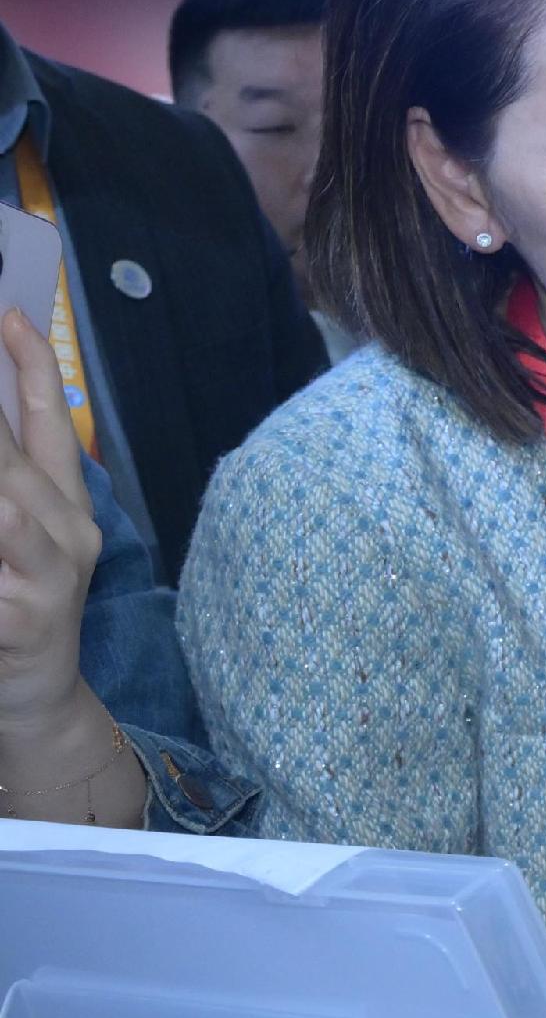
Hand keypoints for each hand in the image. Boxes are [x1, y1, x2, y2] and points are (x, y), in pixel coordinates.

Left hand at [0, 311, 99, 726]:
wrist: (37, 702)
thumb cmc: (15, 606)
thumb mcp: (17, 535)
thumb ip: (9, 477)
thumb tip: (0, 418)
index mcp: (65, 507)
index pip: (50, 424)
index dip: (32, 367)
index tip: (8, 315)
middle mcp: (68, 534)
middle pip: (14, 459)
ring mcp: (51, 580)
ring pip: (7, 513)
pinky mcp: (25, 622)